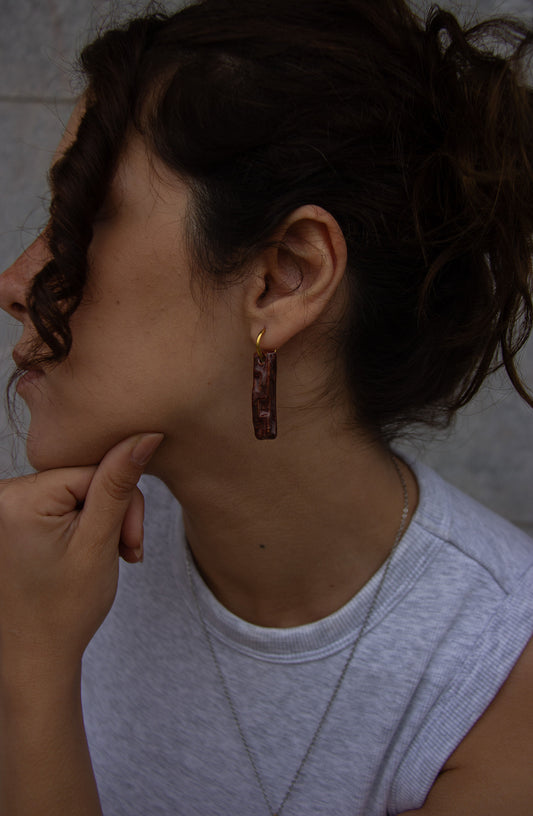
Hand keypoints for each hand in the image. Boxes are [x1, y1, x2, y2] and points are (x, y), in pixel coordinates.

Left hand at [0, 432, 162, 681]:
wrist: (34, 661)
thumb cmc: (64, 611)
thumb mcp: (99, 541)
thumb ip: (119, 484)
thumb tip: (142, 435)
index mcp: (17, 498)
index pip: (93, 470)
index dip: (123, 502)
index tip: (130, 542)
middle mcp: (1, 497)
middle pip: (83, 479)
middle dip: (112, 513)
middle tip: (124, 552)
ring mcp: (2, 509)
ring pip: (75, 492)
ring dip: (100, 521)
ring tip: (108, 557)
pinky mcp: (8, 521)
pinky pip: (57, 505)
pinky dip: (79, 527)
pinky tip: (86, 553)